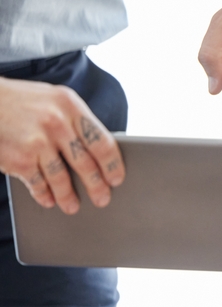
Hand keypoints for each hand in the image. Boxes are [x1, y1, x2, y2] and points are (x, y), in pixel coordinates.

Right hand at [0, 77, 124, 212]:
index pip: (103, 142)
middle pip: (86, 164)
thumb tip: (98, 153)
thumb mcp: (54, 101)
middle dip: (97, 186)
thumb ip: (75, 122)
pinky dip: (44, 194)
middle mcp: (57, 123)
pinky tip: (48, 200)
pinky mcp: (20, 159)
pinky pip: (38, 183)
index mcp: (71, 106)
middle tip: (103, 199)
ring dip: (69, 196)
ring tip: (72, 206)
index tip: (117, 178)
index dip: (113, 165)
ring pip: (62, 178)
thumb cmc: (21, 101)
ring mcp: (38, 142)